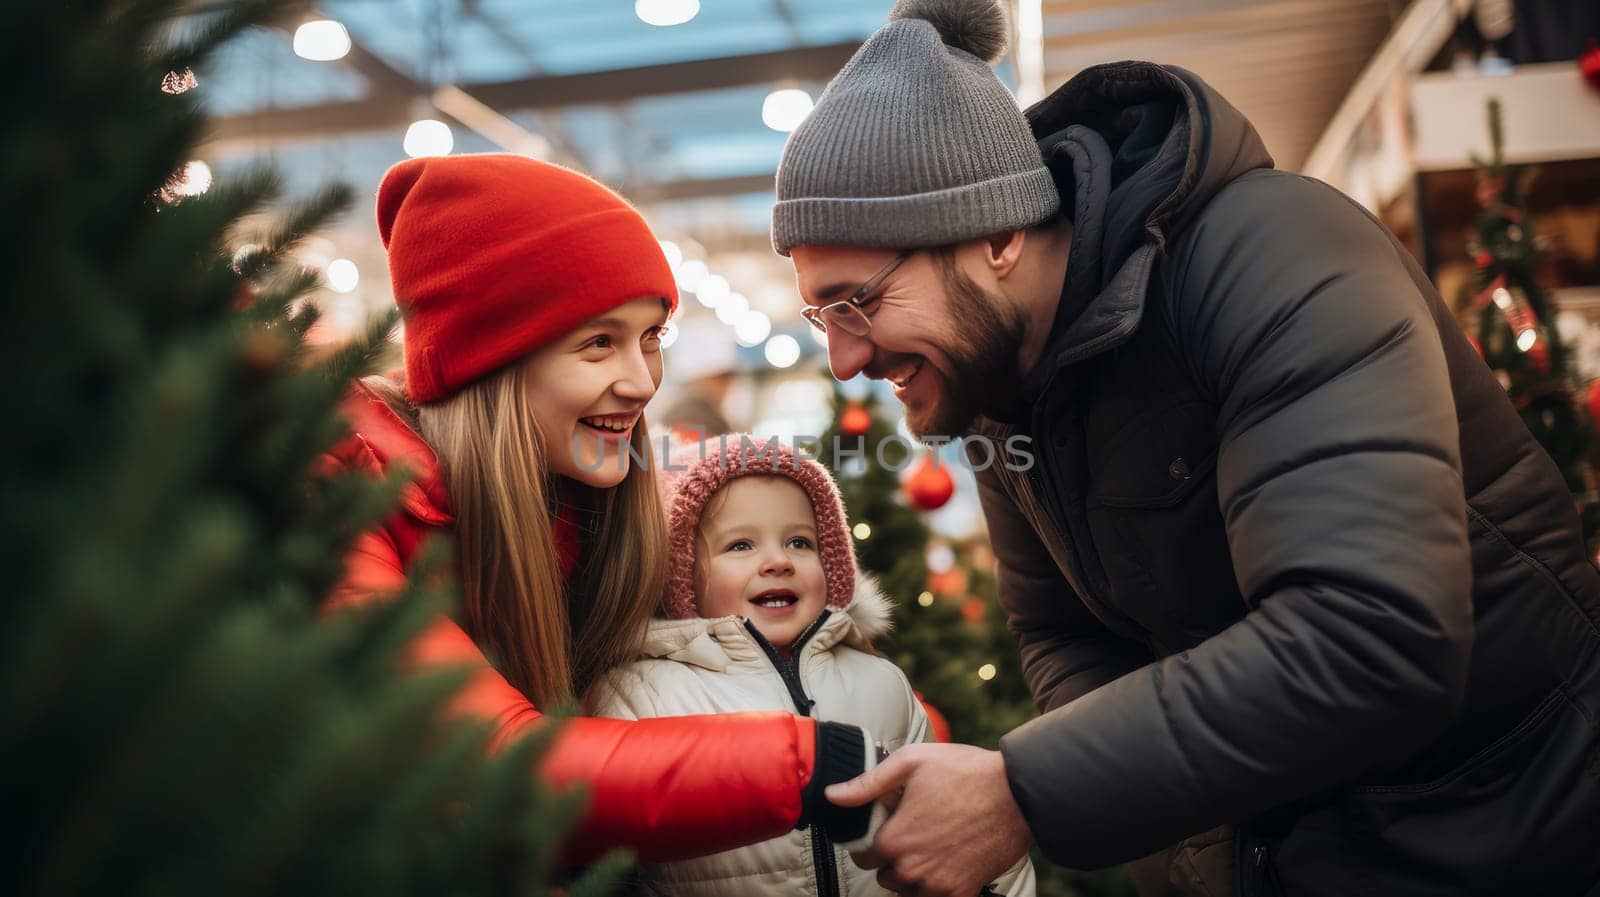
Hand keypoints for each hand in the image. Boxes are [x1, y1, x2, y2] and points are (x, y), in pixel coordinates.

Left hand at [826, 743, 1032, 896]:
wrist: (1018, 793)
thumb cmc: (965, 771)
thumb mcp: (911, 762)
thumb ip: (867, 784)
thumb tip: (832, 795)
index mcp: (894, 839)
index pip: (862, 856)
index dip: (872, 839)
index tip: (888, 826)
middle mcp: (912, 869)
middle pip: (885, 875)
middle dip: (893, 857)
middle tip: (915, 833)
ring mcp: (938, 885)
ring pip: (909, 891)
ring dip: (914, 875)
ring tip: (932, 846)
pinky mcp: (963, 892)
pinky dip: (939, 887)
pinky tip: (948, 863)